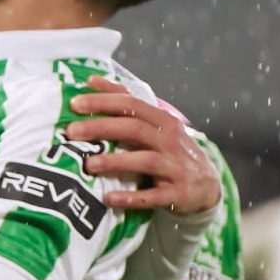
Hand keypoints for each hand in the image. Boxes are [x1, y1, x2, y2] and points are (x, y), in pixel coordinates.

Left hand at [66, 77, 218, 212]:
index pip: (131, 105)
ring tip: (89, 164)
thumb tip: (92, 80)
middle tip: (71, 132)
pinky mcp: (177, 193)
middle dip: (102, 128)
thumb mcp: (156, 125)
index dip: (103, 102)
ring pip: (145, 161)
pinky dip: (131, 198)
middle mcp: (170, 140)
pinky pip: (152, 196)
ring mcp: (175, 167)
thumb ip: (126, 104)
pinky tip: (109, 198)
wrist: (207, 186)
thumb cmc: (171, 151)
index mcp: (162, 121)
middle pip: (134, 128)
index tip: (74, 104)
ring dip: (115, 162)